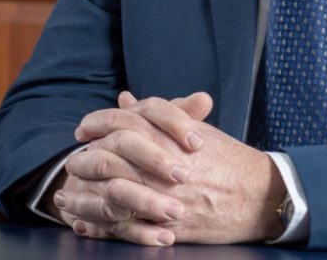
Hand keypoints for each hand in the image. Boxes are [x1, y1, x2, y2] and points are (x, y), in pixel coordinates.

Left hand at [55, 92, 285, 244]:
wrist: (257, 195)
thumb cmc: (227, 159)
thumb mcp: (195, 129)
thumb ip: (158, 115)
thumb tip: (124, 99)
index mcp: (171, 135)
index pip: (124, 119)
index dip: (99, 121)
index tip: (84, 128)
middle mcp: (164, 163)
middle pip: (110, 155)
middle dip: (86, 158)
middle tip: (73, 160)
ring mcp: (164, 195)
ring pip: (111, 192)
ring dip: (85, 193)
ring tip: (69, 191)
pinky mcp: (166, 226)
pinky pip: (123, 227)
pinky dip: (98, 224)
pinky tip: (82, 222)